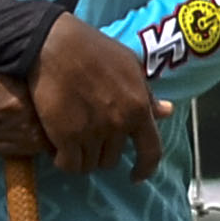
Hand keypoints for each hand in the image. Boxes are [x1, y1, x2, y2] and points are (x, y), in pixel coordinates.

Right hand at [0, 15, 164, 177]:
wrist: (53, 44)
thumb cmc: (93, 49)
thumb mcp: (130, 66)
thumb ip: (146, 94)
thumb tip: (166, 112)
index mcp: (139, 108)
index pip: (151, 151)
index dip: (145, 168)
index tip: (136, 176)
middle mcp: (119, 124)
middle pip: (112, 158)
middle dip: (100, 152)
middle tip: (87, 139)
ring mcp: (92, 132)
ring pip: (90, 163)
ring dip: (81, 157)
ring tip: (71, 142)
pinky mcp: (65, 136)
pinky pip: (68, 164)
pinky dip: (63, 161)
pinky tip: (58, 150)